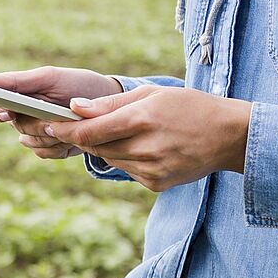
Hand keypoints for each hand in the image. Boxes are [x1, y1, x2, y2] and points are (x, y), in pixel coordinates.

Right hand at [0, 67, 123, 159]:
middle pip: (16, 126)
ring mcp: (33, 133)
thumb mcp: (48, 78)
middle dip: (39, 122)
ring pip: (31, 142)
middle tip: (58, 116)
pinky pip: (44, 153)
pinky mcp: (47, 148)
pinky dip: (61, 145)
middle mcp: (19, 115)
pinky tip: (73, 134)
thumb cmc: (77, 85)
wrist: (109, 105)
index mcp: (15, 95)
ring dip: (53, 134)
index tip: (7, 112)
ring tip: (72, 120)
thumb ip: (15, 81)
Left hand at [47, 85, 251, 190]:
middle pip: (94, 146)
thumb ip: (111, 103)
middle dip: (80, 136)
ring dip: (103, 147)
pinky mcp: (155, 184)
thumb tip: (75, 107)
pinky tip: (141, 147)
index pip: (88, 131)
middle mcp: (144, 147)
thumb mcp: (151, 94)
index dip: (63, 129)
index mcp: (141, 119)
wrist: (230, 136)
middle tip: (69, 126)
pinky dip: (124, 158)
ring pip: (108, 159)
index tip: (47, 124)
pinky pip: (126, 170)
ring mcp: (150, 169)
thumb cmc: (189, 107)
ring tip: (117, 132)